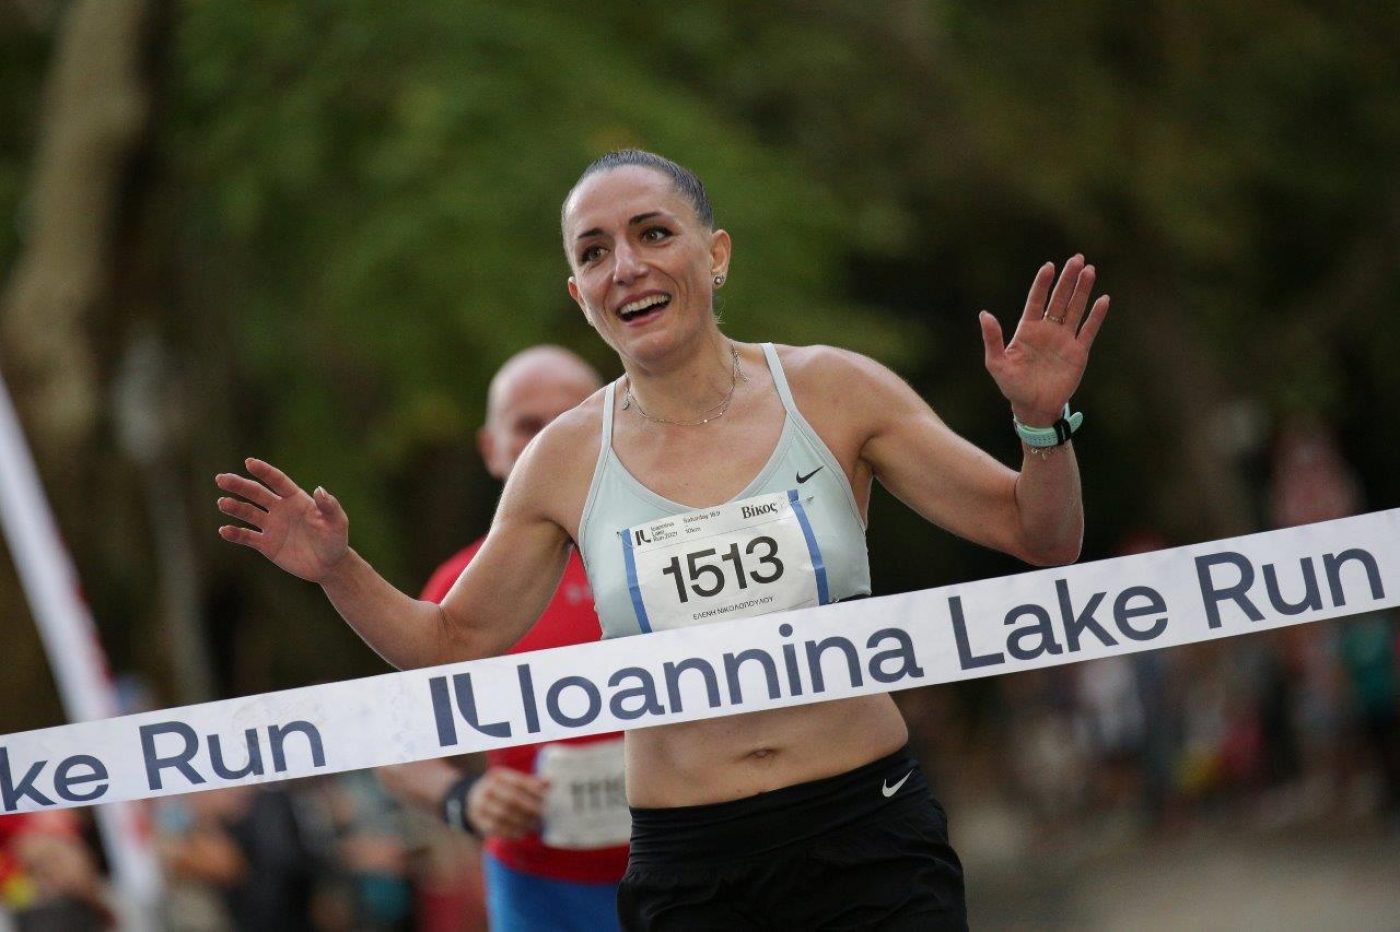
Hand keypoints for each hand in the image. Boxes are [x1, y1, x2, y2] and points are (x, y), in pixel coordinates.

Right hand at [216, 457, 349, 582]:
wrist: (329, 566)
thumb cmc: (336, 541)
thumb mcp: (337, 523)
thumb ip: (330, 507)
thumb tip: (319, 489)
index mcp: (296, 499)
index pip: (277, 481)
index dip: (264, 471)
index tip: (249, 462)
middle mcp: (281, 509)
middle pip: (256, 493)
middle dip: (239, 485)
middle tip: (221, 479)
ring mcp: (272, 526)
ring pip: (248, 513)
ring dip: (235, 507)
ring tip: (222, 503)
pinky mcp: (267, 545)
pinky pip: (247, 537)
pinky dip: (235, 534)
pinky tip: (224, 530)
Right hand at [466, 767, 547, 839]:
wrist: (476, 799)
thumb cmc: (503, 790)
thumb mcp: (514, 781)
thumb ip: (532, 782)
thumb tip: (551, 782)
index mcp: (498, 776)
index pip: (518, 782)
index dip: (533, 790)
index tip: (546, 797)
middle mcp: (487, 788)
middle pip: (511, 799)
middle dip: (529, 808)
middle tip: (542, 814)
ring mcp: (480, 804)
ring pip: (503, 815)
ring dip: (521, 822)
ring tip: (534, 825)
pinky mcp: (478, 820)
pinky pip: (496, 828)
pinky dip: (511, 832)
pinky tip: (522, 833)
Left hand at [979, 255, 1109, 425]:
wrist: (1033, 407)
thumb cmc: (1012, 385)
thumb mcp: (997, 364)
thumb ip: (992, 339)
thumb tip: (984, 314)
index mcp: (1027, 329)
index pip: (1036, 301)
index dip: (1042, 283)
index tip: (1049, 266)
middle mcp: (1047, 330)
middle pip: (1059, 299)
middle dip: (1068, 279)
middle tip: (1077, 259)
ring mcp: (1064, 339)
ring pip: (1075, 309)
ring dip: (1082, 290)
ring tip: (1089, 270)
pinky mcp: (1078, 352)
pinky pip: (1089, 330)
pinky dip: (1096, 315)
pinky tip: (1103, 299)